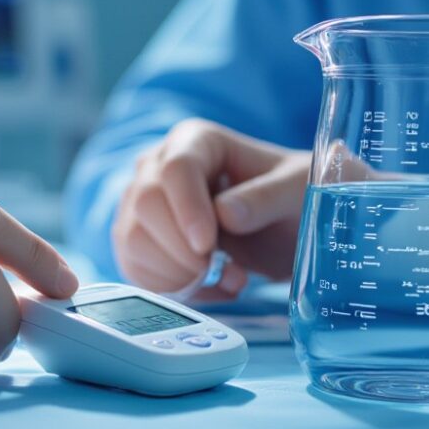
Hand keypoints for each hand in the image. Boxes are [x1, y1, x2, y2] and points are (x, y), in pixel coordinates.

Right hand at [113, 119, 312, 298]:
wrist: (282, 226)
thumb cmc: (289, 199)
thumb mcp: (295, 192)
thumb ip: (265, 197)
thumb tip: (225, 213)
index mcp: (197, 140)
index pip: (176, 168)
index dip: (187, 209)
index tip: (208, 246)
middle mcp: (159, 165)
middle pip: (146, 204)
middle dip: (184, 250)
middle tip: (231, 274)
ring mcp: (142, 202)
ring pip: (133, 240)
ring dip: (180, 274)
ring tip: (230, 281)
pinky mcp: (139, 239)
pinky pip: (136, 268)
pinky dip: (173, 288)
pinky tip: (212, 287)